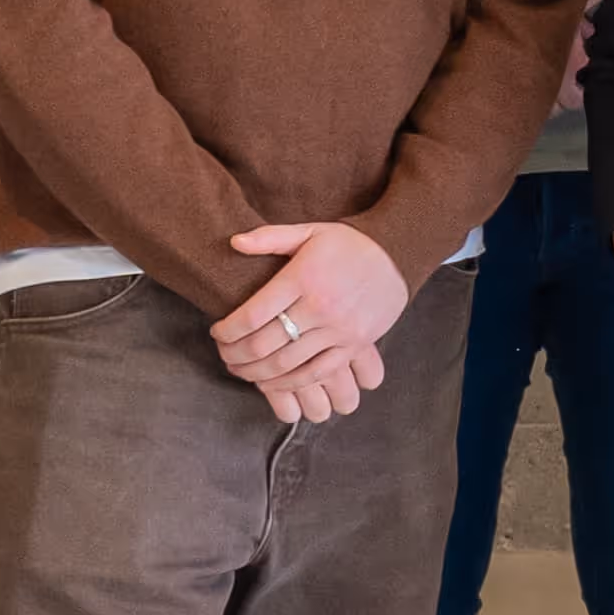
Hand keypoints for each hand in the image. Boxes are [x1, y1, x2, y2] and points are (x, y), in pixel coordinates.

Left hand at [214, 220, 408, 416]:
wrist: (396, 253)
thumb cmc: (347, 243)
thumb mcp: (309, 231)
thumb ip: (269, 238)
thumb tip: (234, 242)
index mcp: (302, 278)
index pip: (252, 315)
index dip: (227, 331)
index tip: (216, 333)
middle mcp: (319, 307)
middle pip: (264, 344)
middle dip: (235, 356)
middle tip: (224, 356)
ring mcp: (339, 329)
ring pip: (287, 364)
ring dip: (256, 373)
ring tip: (241, 370)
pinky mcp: (354, 344)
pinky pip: (317, 372)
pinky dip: (290, 383)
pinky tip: (272, 382)